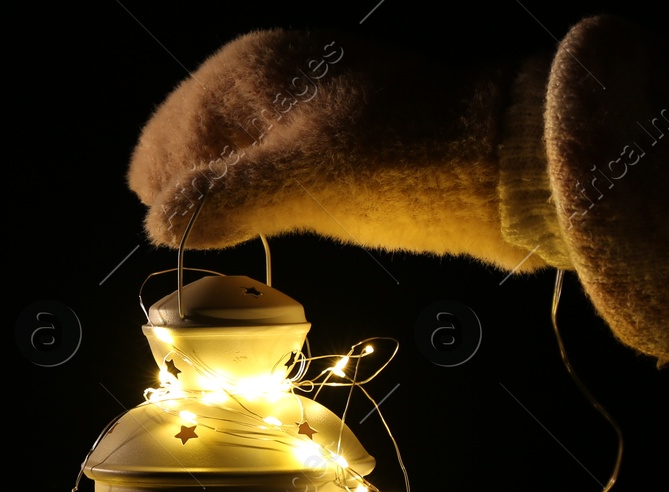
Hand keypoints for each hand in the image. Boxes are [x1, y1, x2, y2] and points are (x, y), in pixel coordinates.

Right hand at [127, 30, 550, 272]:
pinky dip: (264, 198)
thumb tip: (158, 221)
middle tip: (185, 241)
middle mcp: (274, 81)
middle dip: (189, 188)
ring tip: (217, 239)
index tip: (164, 233)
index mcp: (252, 72)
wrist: (511, 165)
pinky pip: (280, 170)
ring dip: (226, 196)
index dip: (165, 187)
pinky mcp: (344, 142)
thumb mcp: (306, 184)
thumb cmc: (408, 165)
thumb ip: (225, 198)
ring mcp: (311, 110)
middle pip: (201, 140)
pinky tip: (269, 226)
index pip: (172, 132)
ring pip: (241, 156)